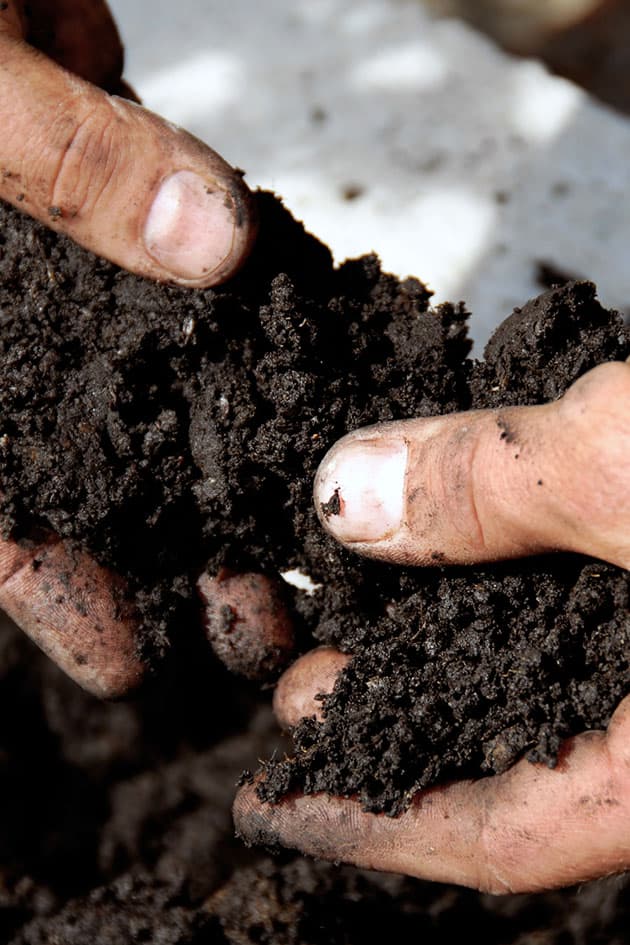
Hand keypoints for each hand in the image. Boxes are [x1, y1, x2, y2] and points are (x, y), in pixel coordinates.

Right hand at [0, 1, 260, 695]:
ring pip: (156, 399)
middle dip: (169, 557)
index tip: (125, 669)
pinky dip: (244, 341)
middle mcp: (15, 334)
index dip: (52, 595)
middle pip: (91, 480)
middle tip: (254, 629)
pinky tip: (304, 396)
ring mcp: (79, 276)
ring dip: (223, 468)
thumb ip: (58, 159)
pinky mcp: (131, 207)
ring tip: (298, 542)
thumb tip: (209, 239)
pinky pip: (194, 295)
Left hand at [234, 360, 629, 893]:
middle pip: (504, 749)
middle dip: (390, 709)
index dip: (373, 825)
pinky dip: (499, 578)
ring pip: (534, 670)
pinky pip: (568, 600)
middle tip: (295, 676)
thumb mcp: (628, 468)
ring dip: (441, 636)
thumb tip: (349, 494)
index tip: (275, 809)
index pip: (501, 835)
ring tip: (354, 598)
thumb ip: (488, 488)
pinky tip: (450, 534)